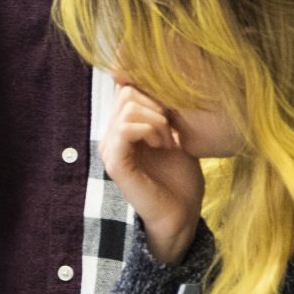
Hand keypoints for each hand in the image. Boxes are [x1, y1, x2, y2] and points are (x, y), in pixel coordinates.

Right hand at [101, 86, 205, 264]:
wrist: (182, 212)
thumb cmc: (181, 176)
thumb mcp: (174, 134)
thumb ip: (162, 111)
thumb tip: (160, 81)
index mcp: (121, 129)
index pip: (126, 88)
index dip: (153, 93)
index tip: (173, 116)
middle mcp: (110, 136)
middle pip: (126, 92)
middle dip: (156, 105)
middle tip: (172, 130)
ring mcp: (110, 149)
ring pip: (126, 107)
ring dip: (156, 120)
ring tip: (169, 140)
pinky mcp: (115, 163)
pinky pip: (125, 128)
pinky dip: (149, 130)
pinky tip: (162, 145)